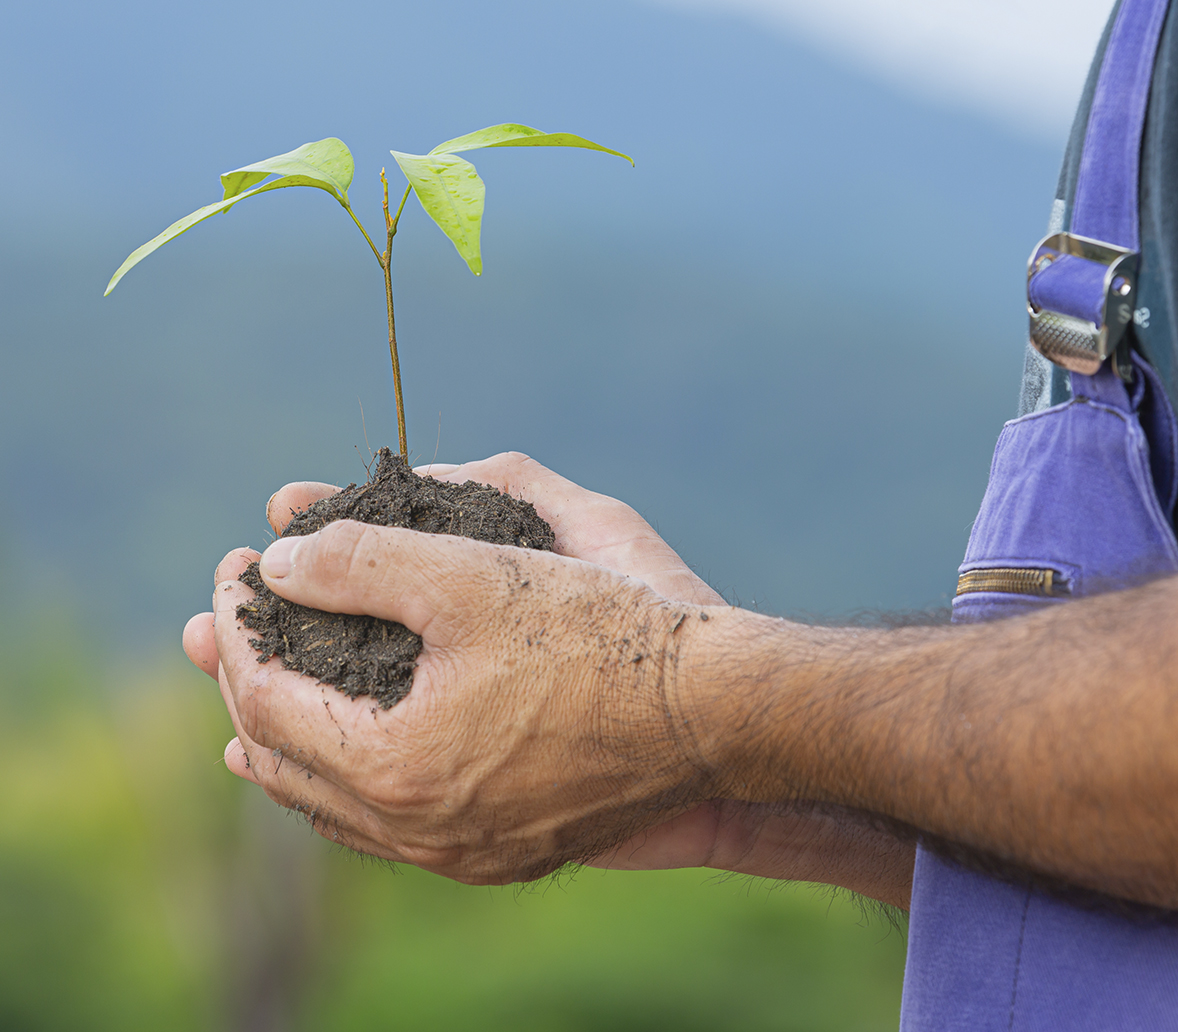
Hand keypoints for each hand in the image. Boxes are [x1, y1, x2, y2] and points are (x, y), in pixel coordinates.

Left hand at [191, 517, 709, 882]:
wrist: (712, 711)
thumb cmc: (599, 634)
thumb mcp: (471, 574)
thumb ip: (358, 561)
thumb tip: (277, 566)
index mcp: (395, 766)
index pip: (266, 695)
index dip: (239, 622)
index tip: (234, 564)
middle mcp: (417, 832)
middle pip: (285, 760)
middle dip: (243, 681)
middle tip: (228, 623)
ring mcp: (461, 854)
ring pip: (332, 806)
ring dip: (287, 741)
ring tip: (254, 700)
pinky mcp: (501, 853)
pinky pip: (387, 827)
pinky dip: (346, 780)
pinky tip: (348, 753)